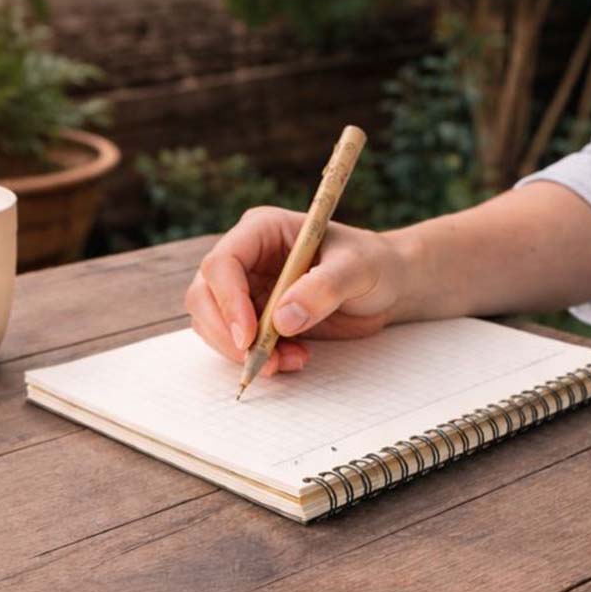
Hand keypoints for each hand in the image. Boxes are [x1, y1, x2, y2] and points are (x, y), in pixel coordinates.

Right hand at [184, 206, 407, 374]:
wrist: (386, 287)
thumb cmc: (374, 264)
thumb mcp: (358, 268)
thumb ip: (324, 288)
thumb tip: (282, 319)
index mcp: (262, 230)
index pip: (222, 262)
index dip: (227, 300)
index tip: (249, 335)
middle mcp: (246, 258)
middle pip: (204, 295)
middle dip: (226, 333)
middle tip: (258, 361)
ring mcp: (246, 289)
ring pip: (213, 324)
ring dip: (243, 352)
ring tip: (290, 360)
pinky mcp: (254, 318)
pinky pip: (237, 343)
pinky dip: (259, 359)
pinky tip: (294, 359)